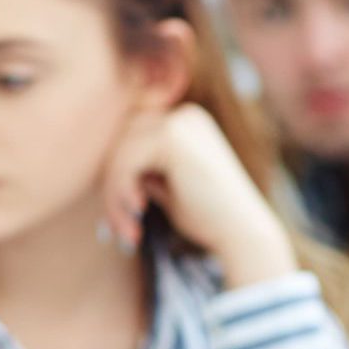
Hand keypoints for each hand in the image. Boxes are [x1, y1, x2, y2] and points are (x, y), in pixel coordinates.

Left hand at [102, 103, 295, 288]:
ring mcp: (180, 122)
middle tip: (120, 225)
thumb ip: (143, 170)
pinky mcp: (173, 137)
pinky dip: (120, 191)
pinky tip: (138, 212)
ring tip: (127, 227)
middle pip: (121, 140)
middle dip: (113, 184)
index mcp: (187, 123)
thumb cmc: (208, 218)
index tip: (124, 213)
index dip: (119, 175)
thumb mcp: (168, 187)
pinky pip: (124, 161)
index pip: (132, 137)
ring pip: (118, 152)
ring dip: (114, 194)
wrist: (242, 233)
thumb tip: (106, 165)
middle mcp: (185, 115)